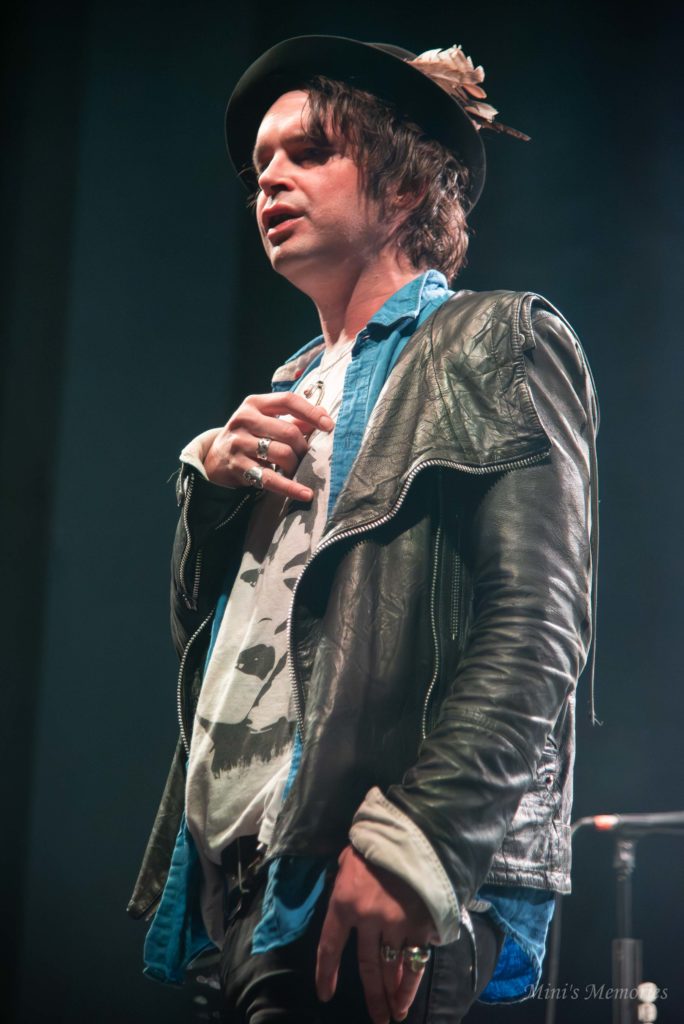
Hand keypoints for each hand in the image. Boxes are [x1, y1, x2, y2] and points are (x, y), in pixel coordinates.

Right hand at [203, 392, 333, 500]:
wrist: (215, 458)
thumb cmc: (248, 436)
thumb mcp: (265, 421)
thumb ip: (293, 418)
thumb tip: (324, 417)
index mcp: (254, 404)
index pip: (288, 401)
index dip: (311, 413)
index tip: (329, 426)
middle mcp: (244, 419)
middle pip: (289, 432)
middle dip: (303, 447)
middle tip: (304, 457)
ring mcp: (239, 443)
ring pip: (282, 454)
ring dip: (295, 465)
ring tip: (295, 469)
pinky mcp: (237, 466)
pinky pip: (270, 478)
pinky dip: (290, 487)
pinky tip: (305, 494)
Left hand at [316, 846, 437, 1023]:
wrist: (412, 830)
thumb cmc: (375, 842)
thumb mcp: (348, 860)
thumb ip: (344, 884)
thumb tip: (346, 900)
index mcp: (344, 902)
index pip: (329, 946)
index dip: (326, 973)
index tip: (325, 993)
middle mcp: (369, 918)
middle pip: (368, 967)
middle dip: (373, 996)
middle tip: (378, 1019)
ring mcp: (398, 922)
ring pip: (395, 966)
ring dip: (396, 992)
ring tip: (396, 1011)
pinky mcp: (422, 921)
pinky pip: (418, 954)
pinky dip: (415, 973)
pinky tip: (412, 987)